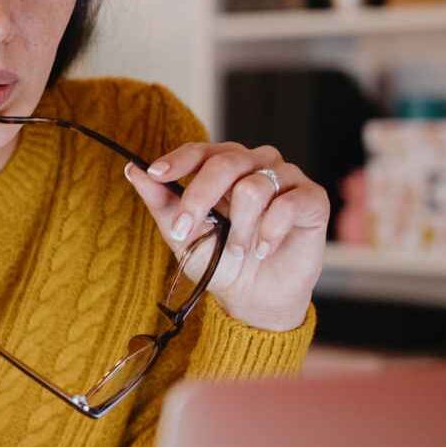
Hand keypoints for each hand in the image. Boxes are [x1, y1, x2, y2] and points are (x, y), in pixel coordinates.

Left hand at [122, 142, 328, 331]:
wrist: (254, 295)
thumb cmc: (218, 260)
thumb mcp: (182, 233)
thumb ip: (161, 201)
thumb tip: (133, 170)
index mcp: (224, 166)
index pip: (201, 150)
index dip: (178, 160)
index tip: (156, 174)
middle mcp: (256, 164)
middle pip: (226, 162)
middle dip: (200, 199)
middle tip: (186, 231)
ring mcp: (286, 178)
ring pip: (254, 186)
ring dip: (238, 228)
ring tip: (236, 251)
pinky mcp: (312, 198)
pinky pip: (287, 205)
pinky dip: (268, 233)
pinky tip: (262, 249)